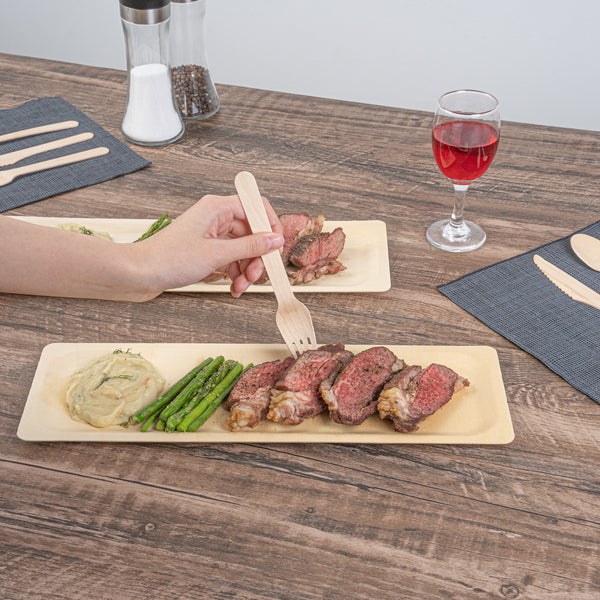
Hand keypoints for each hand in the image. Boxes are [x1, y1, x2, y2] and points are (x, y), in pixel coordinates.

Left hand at [137, 194, 283, 297]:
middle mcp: (216, 218)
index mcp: (217, 208)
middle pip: (252, 232)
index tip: (277, 247)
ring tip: (241, 286)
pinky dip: (235, 274)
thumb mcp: (216, 254)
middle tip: (255, 275)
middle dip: (257, 257)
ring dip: (247, 270)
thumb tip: (275, 240)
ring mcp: (211, 235)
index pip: (256, 207)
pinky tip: (234, 288)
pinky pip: (231, 260)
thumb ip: (250, 246)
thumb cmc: (168, 258)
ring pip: (243, 249)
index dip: (271, 226)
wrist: (139, 274)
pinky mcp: (207, 251)